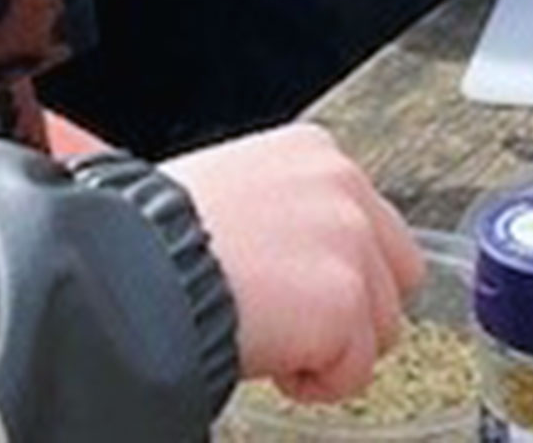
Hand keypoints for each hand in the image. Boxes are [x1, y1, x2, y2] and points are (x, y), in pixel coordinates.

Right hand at [165, 123, 421, 402]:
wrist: (138, 265)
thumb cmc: (159, 235)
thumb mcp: (232, 190)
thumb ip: (286, 212)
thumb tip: (302, 259)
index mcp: (312, 150)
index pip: (370, 223)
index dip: (333, 270)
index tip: (293, 289)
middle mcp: (343, 185)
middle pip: (394, 275)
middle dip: (353, 310)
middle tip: (292, 324)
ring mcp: (352, 240)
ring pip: (381, 329)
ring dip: (332, 348)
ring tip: (269, 334)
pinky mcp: (347, 300)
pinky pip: (356, 372)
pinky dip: (316, 383)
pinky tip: (269, 355)